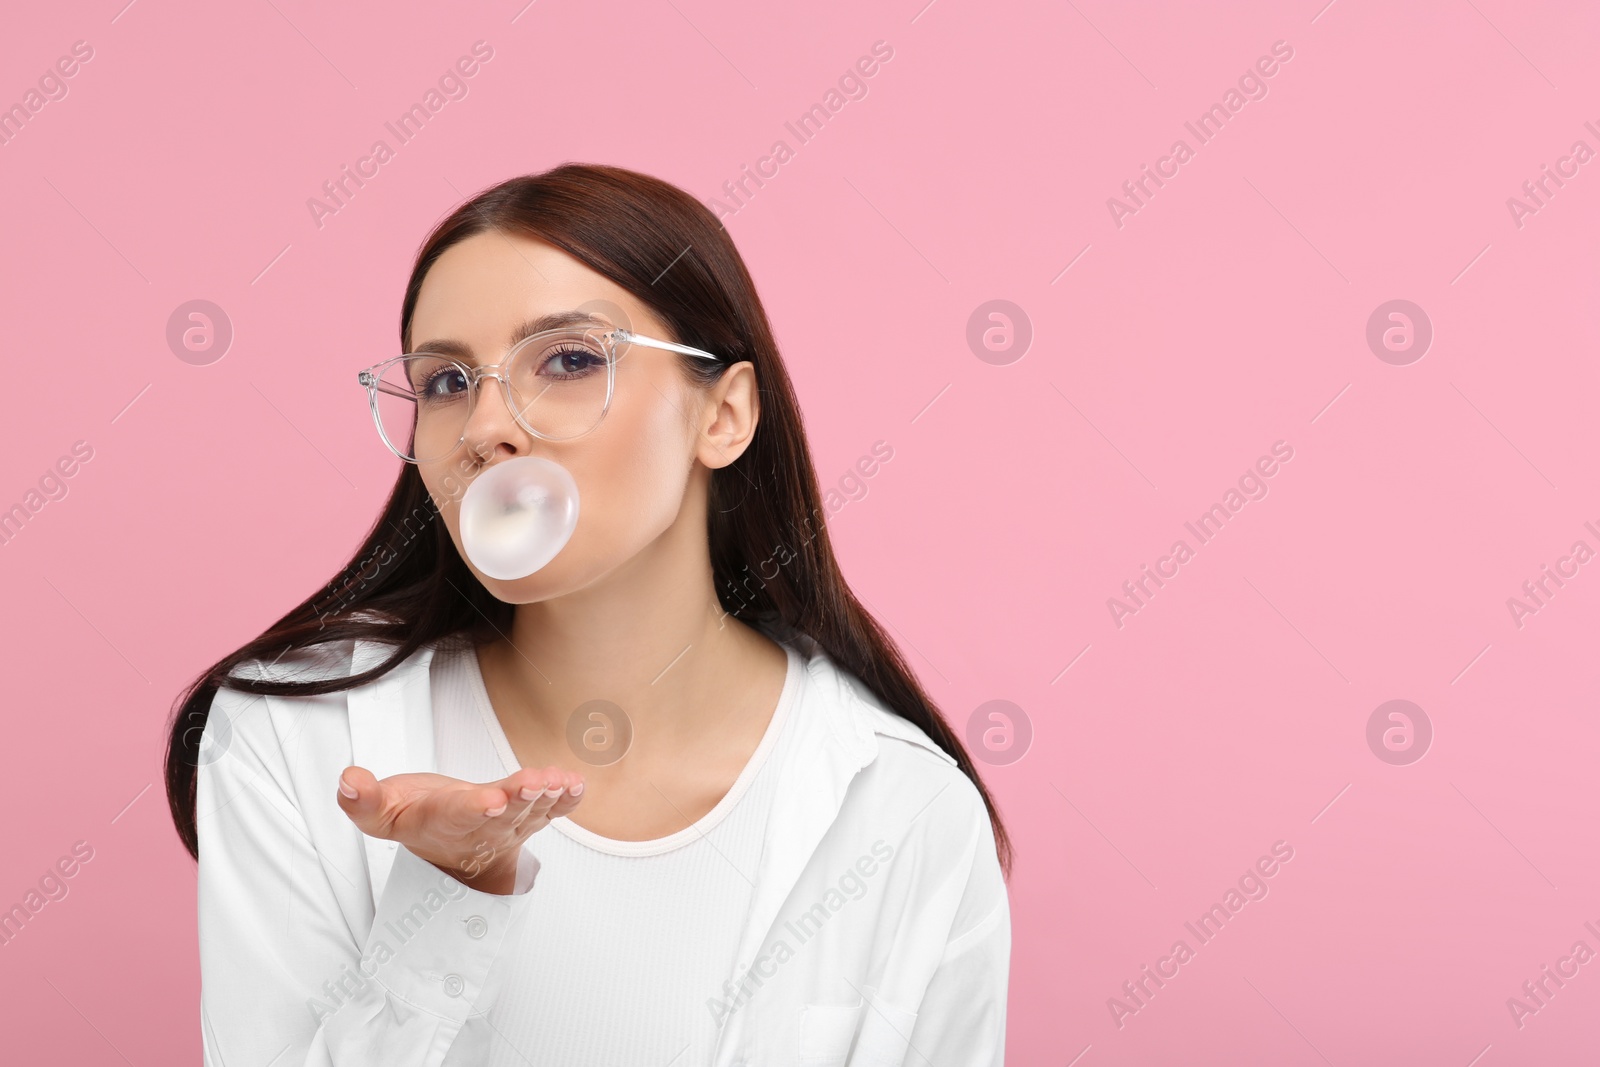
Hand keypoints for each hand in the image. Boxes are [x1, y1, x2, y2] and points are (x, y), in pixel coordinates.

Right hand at [335, 764, 583, 893]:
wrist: (451, 850)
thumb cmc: (418, 819)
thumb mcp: (382, 813)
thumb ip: (364, 801)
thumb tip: (347, 780)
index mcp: (444, 823)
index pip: (459, 816)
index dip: (476, 809)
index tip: (491, 800)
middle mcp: (481, 828)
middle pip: (503, 816)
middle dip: (520, 798)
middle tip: (535, 784)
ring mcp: (509, 826)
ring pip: (530, 814)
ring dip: (546, 797)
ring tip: (557, 781)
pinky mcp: (529, 818)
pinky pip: (552, 813)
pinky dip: (566, 801)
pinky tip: (576, 786)